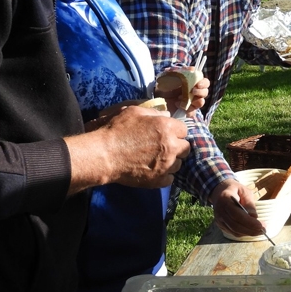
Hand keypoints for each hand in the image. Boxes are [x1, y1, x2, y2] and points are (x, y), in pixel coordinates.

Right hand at [65, 105, 189, 194]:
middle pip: (186, 147)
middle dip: (177, 146)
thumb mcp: (134, 111)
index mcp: (167, 127)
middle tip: (164, 147)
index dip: (175, 131)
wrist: (104, 155)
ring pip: (179, 164)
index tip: (166, 133)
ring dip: (171, 161)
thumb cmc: (117, 130)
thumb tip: (166, 114)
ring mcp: (166, 165)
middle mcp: (171, 146)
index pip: (184, 130)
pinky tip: (154, 170)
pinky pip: (170, 178)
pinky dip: (164, 175)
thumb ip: (154, 112)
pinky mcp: (159, 180)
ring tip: (157, 159)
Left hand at [157, 67, 210, 113]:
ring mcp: (191, 102)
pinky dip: (187, 109)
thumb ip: (180, 70)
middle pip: (205, 93)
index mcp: (193, 83)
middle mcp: (195, 93)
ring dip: (193, 100)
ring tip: (180, 98)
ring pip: (201, 103)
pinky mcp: (186, 111)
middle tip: (192, 91)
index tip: (197, 84)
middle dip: (201, 92)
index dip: (203, 83)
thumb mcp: (170, 75)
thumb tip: (192, 69)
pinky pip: (192, 112)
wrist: (156, 96)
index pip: (205, 82)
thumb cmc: (164, 84)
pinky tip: (177, 105)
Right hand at [210, 179, 265, 237]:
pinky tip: (251, 230)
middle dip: (250, 230)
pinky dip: (243, 233)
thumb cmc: (234, 189)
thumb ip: (249, 203)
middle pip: (235, 226)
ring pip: (234, 231)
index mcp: (225, 200)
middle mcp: (220, 211)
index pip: (236, 215)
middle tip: (263, 230)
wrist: (219, 191)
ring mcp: (218, 220)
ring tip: (259, 231)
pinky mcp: (220, 225)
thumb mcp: (244, 191)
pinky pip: (232, 232)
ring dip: (248, 233)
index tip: (261, 225)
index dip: (249, 222)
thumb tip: (254, 217)